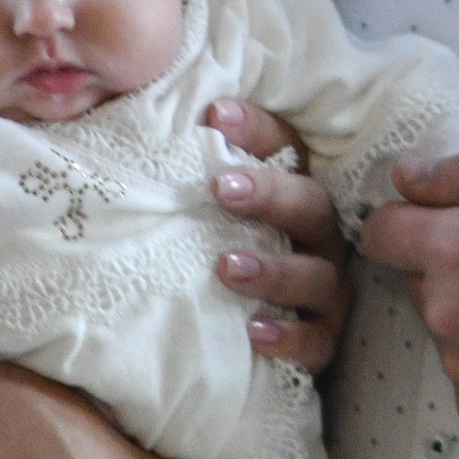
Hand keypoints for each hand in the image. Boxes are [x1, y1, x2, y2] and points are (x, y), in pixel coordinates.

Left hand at [203, 98, 351, 368]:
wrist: (247, 340)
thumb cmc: (224, 253)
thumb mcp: (207, 212)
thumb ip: (189, 173)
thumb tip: (132, 122)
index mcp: (295, 195)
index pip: (288, 149)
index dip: (258, 130)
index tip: (215, 115)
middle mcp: (319, 238)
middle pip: (312, 205)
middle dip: (270, 194)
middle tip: (221, 187)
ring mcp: (325, 292)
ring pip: (316, 276)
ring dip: (273, 269)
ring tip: (225, 267)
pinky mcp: (322, 342)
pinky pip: (315, 342)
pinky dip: (289, 336)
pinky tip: (255, 331)